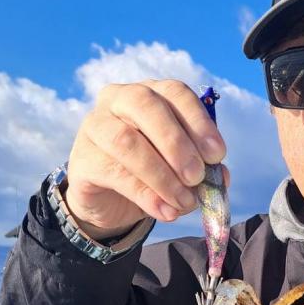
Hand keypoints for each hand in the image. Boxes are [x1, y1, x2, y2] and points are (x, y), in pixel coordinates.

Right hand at [64, 80, 227, 239]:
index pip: (175, 92)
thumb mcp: (180, 170)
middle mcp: (118, 100)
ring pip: (126, 141)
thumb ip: (201, 169)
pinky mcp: (83, 160)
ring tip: (184, 201)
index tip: (217, 154)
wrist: (110, 203)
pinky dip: (146, 195)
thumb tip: (220, 177)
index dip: (198, 121)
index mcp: (150, 94)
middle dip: (176, 143)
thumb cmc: (150, 175)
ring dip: (161, 175)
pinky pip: (114, 173)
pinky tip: (166, 212)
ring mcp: (95, 127)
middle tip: (196, 176)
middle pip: (146, 106)